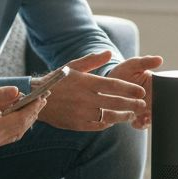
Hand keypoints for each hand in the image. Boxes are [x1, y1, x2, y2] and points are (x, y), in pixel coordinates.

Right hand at [0, 86, 45, 149]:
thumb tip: (16, 90)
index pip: (21, 119)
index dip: (33, 108)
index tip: (42, 97)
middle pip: (22, 127)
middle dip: (33, 113)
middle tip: (43, 99)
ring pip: (17, 132)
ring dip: (26, 119)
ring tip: (32, 106)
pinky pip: (10, 135)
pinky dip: (17, 125)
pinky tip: (16, 115)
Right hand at [37, 51, 154, 131]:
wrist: (36, 98)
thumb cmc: (57, 80)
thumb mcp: (73, 66)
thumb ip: (92, 60)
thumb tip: (109, 52)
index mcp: (86, 82)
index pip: (114, 86)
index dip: (130, 89)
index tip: (141, 91)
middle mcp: (85, 98)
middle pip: (115, 103)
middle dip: (132, 104)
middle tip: (142, 104)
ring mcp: (81, 113)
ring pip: (108, 117)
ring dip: (122, 116)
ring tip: (130, 114)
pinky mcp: (77, 124)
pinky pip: (97, 126)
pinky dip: (107, 124)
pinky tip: (113, 121)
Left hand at [105, 54, 162, 128]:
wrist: (107, 83)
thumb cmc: (123, 72)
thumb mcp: (133, 65)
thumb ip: (145, 62)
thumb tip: (160, 59)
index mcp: (155, 85)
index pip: (165, 92)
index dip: (167, 97)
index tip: (164, 99)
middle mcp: (151, 98)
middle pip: (160, 107)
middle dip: (158, 111)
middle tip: (154, 112)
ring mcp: (143, 108)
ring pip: (151, 117)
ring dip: (149, 120)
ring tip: (144, 120)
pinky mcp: (134, 116)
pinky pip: (140, 123)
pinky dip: (139, 125)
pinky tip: (136, 123)